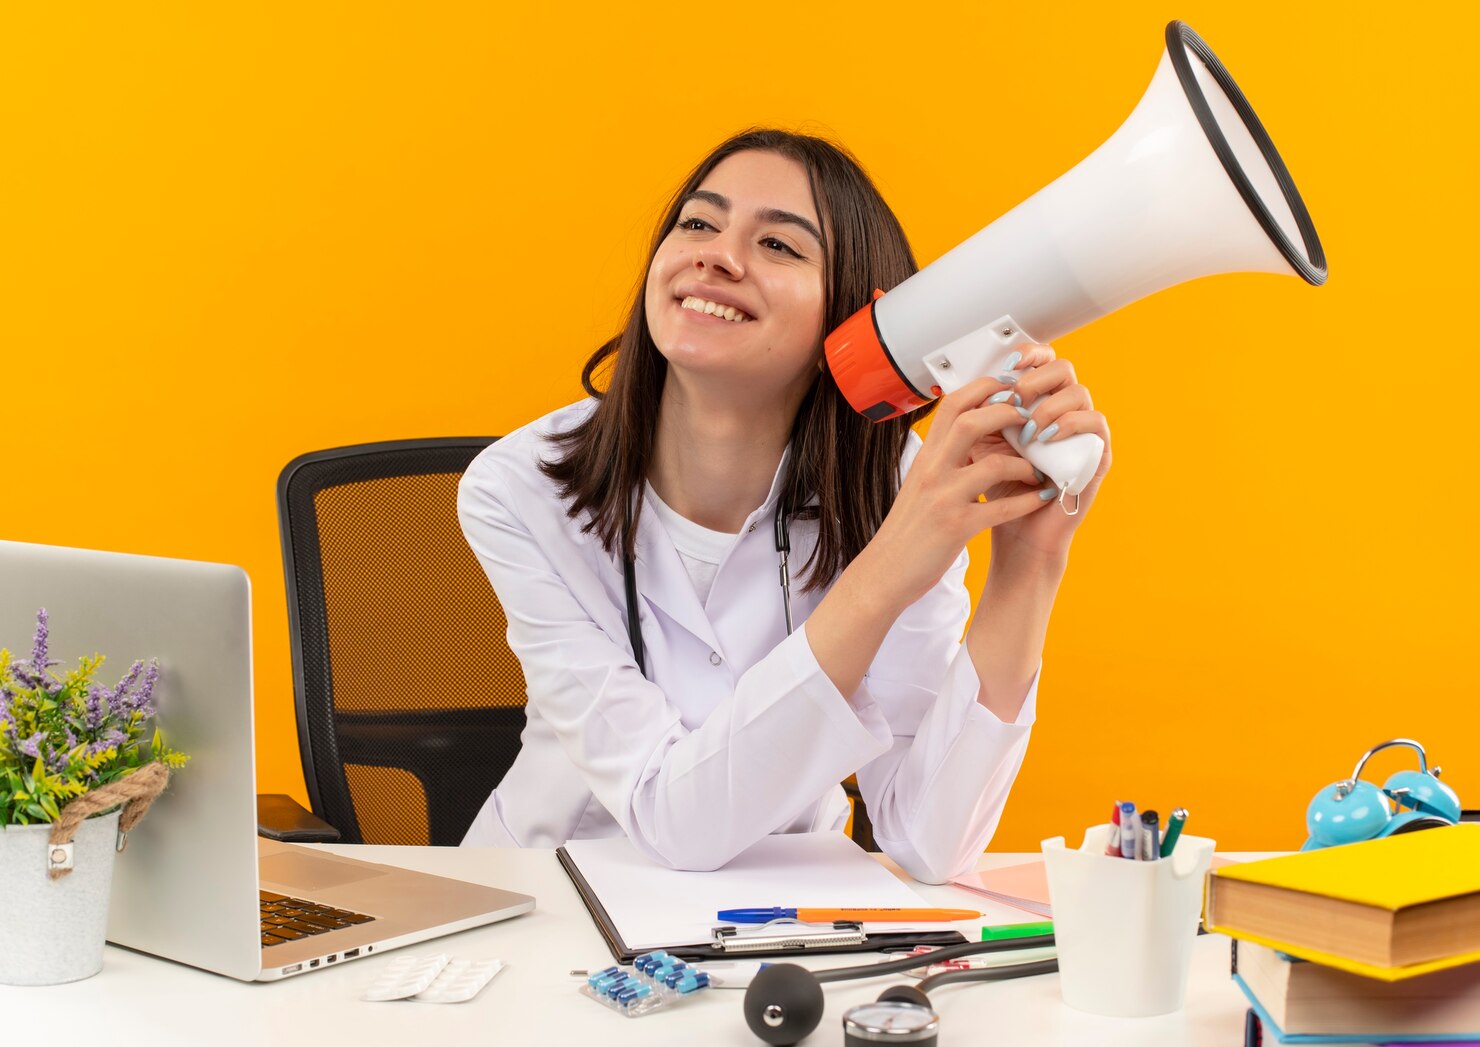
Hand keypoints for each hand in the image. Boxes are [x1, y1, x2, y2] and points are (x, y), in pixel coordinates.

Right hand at [865, 376, 1056, 608]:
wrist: (885, 571)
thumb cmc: (907, 528)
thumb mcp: (920, 483)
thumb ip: (942, 459)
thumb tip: (969, 434)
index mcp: (926, 456)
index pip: (953, 404)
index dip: (985, 388)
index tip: (1010, 387)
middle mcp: (932, 471)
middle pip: (972, 422)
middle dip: (1009, 414)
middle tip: (1032, 421)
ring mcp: (944, 498)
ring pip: (993, 465)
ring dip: (1025, 465)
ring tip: (1038, 470)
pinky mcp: (956, 528)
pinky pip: (1001, 509)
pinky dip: (1027, 502)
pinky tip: (1040, 498)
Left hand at [978, 344, 1110, 562]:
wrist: (1016, 530)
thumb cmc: (1001, 488)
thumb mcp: (981, 443)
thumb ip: (980, 412)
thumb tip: (973, 382)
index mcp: (1036, 403)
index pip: (1042, 362)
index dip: (1030, 353)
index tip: (1008, 363)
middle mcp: (1062, 412)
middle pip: (1063, 368)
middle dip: (1036, 378)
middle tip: (1016, 399)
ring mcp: (1082, 432)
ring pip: (1080, 392)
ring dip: (1049, 405)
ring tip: (1029, 429)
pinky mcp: (1097, 454)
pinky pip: (1097, 423)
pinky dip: (1072, 424)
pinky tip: (1047, 438)